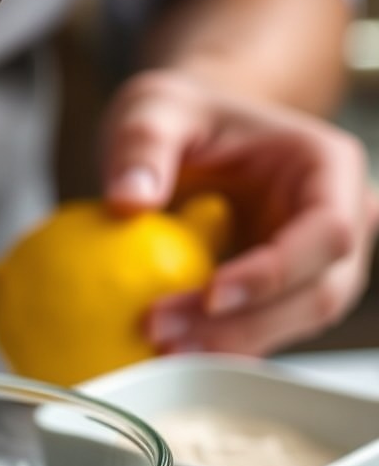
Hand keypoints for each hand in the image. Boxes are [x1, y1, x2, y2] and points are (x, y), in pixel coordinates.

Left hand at [99, 69, 378, 354]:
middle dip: (243, 325)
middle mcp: (337, 222)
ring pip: (291, 326)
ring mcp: (311, 267)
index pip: (327, 232)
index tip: (212, 294)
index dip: (276, 272)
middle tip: (163, 333)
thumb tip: (128, 200)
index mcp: (327, 169)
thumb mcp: (153, 110)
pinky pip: (258, 333)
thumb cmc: (180, 118)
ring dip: (228, 347)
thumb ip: (140, 145)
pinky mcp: (277, 297)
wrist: (183, 141)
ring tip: (160, 350)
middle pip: (315, 294)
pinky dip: (216, 349)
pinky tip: (165, 355)